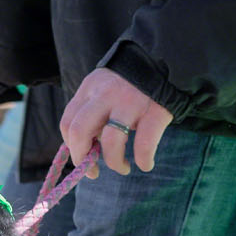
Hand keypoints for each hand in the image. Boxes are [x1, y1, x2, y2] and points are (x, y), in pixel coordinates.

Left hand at [60, 68, 174, 176]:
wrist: (167, 63)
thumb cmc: (130, 85)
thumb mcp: (103, 89)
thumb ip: (91, 113)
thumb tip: (84, 150)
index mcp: (90, 89)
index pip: (68, 123)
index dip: (72, 148)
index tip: (83, 160)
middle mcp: (106, 95)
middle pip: (80, 131)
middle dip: (82, 158)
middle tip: (93, 172)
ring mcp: (130, 102)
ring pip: (111, 141)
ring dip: (114, 163)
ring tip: (122, 168)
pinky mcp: (154, 111)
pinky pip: (144, 144)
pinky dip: (144, 160)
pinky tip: (146, 164)